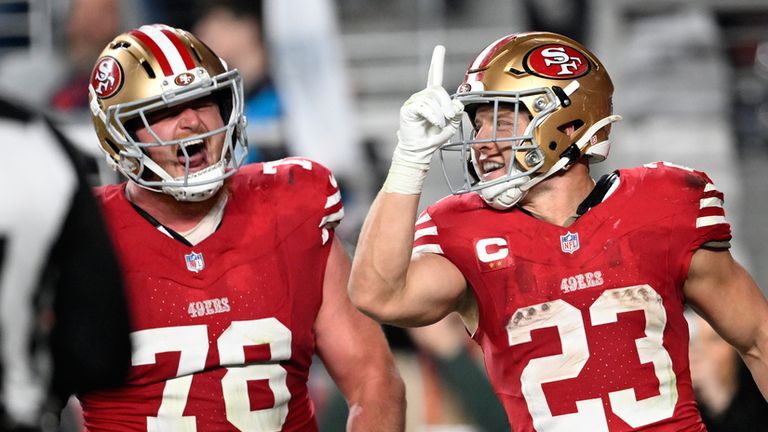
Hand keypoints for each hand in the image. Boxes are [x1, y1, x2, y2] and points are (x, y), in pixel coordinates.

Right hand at [394, 45, 463, 164]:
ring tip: (440, 124)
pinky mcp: (408, 109)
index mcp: (432, 98)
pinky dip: (433, 116)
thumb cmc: (434, 138)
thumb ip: (455, 112)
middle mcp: (422, 97)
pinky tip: (434, 123)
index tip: (439, 48)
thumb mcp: (451, 124)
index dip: (437, 62)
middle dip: (447, 104)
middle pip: (438, 90)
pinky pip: (424, 107)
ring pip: (432, 99)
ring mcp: (414, 102)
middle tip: (450, 116)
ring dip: (440, 114)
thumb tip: (457, 103)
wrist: (421, 150)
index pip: (434, 76)